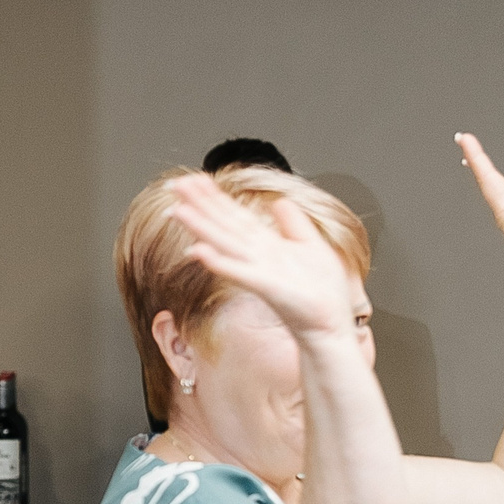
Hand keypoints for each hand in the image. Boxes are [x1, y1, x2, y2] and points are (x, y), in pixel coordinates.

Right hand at [166, 173, 361, 341]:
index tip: (195, 179)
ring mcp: (258, 271)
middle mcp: (256, 255)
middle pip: (223, 224)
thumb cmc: (320, 292)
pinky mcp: (266, 287)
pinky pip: (238, 272)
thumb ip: (294, 223)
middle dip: (199, 204)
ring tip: (178, 211)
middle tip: (175, 186)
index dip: (215, 196)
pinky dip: (218, 262)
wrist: (329, 324)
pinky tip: (198, 251)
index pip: (235, 215)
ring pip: (224, 243)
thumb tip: (280, 200)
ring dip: (200, 227)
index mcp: (267, 244)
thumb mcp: (312, 246)